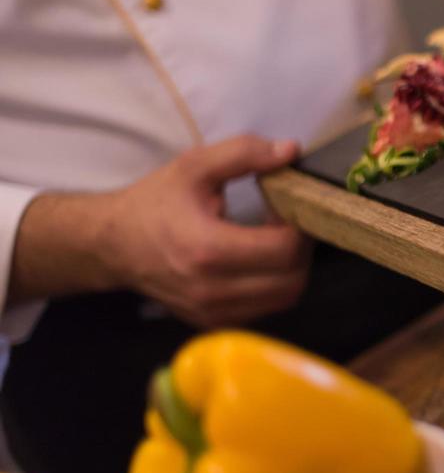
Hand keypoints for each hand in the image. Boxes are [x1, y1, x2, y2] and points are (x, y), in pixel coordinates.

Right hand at [12, 136, 310, 327]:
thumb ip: (243, 153)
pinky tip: (259, 260)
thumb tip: (290, 150)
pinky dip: (274, 285)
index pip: (284, 249)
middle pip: (292, 279)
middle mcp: (211, 290)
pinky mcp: (212, 321)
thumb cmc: (153, 203)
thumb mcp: (194, 166)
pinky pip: (265, 308)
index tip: (286, 206)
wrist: (112, 244)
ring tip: (275, 240)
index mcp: (207, 250)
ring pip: (284, 298)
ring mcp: (212, 312)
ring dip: (292, 269)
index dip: (298, 225)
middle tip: (288, 223)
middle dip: (300, 248)